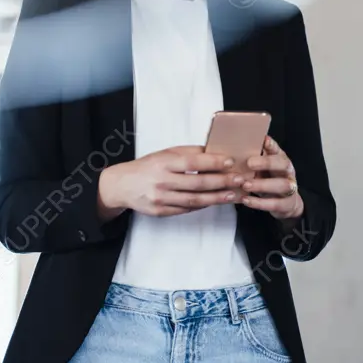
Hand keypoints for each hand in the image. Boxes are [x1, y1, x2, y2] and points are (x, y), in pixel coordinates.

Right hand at [99, 145, 245, 217]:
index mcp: (163, 162)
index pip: (192, 162)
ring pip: (194, 199)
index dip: (212, 162)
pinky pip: (186, 209)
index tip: (230, 162)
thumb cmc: (147, 166)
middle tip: (239, 180)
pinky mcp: (161, 211)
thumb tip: (213, 151)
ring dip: (217, 197)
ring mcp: (161, 198)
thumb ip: (187, 153)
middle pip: (197, 183)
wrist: (122, 185)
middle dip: (221, 182)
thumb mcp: (164, 154)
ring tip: (233, 195)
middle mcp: (162, 181)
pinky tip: (215, 201)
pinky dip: (203, 205)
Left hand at [240, 136, 303, 220]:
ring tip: (245, 185)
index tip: (263, 140)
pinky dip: (260, 203)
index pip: (278, 149)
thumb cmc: (268, 180)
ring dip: (262, 185)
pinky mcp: (287, 204)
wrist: (285, 202)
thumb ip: (253, 159)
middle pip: (283, 164)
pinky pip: (275, 204)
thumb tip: (233, 147)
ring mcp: (290, 188)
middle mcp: (287, 172)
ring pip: (282, 185)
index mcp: (281, 160)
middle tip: (249, 163)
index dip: (271, 145)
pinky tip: (246, 200)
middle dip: (267, 163)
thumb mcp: (262, 168)